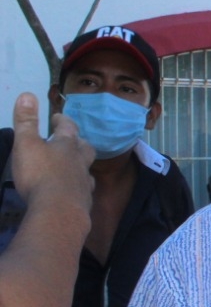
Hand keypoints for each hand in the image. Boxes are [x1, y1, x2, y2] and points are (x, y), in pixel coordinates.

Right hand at [10, 92, 93, 214]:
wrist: (59, 211)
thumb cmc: (40, 174)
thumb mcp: (26, 144)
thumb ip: (27, 121)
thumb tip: (28, 95)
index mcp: (67, 146)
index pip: (68, 128)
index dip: (63, 121)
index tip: (58, 117)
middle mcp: (80, 162)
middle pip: (85, 149)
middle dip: (79, 143)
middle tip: (72, 141)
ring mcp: (84, 183)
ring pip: (86, 170)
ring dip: (80, 167)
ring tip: (73, 168)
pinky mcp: (83, 202)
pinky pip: (83, 191)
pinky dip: (78, 188)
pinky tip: (72, 193)